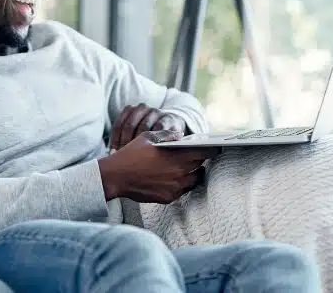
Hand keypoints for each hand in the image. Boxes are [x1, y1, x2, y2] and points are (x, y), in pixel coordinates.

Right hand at [97, 130, 219, 203]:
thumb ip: (166, 135)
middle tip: (201, 156)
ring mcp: (175, 186)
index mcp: (177, 155)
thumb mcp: (147, 138)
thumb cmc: (131, 154)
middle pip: (200, 165)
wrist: (116, 177)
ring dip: (194, 173)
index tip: (216, 148)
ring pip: (194, 180)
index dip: (212, 150)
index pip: (204, 152)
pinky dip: (182, 184)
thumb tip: (179, 135)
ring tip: (191, 168)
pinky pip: (182, 190)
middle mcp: (179, 172)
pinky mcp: (168, 197)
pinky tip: (177, 178)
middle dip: (201, 160)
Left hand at [109, 103, 185, 150]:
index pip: (119, 125)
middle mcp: (142, 107)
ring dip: (139, 143)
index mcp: (131, 109)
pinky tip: (151, 150)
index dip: (115, 141)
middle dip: (126, 142)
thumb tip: (112, 155)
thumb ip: (125, 137)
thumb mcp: (135, 129)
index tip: (114, 153)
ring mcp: (155, 112)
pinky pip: (158, 129)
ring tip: (136, 156)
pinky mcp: (167, 118)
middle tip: (125, 156)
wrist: (172, 122)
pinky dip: (154, 140)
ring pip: (143, 128)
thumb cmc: (149, 129)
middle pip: (129, 126)